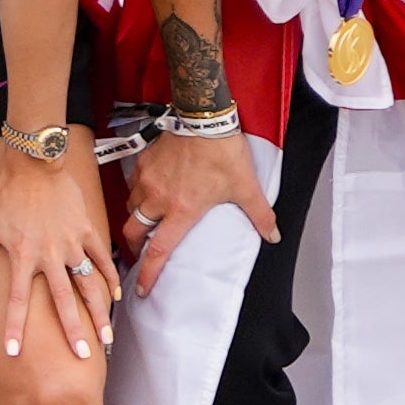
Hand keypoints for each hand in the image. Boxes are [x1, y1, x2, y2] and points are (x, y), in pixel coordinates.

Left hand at [0, 154, 118, 360]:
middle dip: (72, 331)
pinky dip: (109, 279)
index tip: (14, 352)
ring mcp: (70, 244)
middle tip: (82, 356)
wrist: (34, 165)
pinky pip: (102, 260)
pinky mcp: (86, 231)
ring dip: (98, 313)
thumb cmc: (4, 196)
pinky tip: (114, 298)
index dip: (14, 327)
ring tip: (106, 338)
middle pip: (62, 301)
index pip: (15, 300)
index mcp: (21, 256)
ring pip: (88, 285)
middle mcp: (48, 255)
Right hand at [121, 126, 273, 275]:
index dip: (149, 272)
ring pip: (131, 208)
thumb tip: (273, 236)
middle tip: (140, 252)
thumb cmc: (223, 152)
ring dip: (136, 219)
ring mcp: (146, 180)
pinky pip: (133, 186)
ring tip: (147, 221)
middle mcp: (159, 199)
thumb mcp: (246, 186)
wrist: (202, 117)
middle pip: (133, 232)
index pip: (159, 250)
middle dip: (134, 247)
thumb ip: (260, 215)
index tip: (142, 288)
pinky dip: (138, 194)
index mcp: (182, 210)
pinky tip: (150, 191)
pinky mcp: (142, 163)